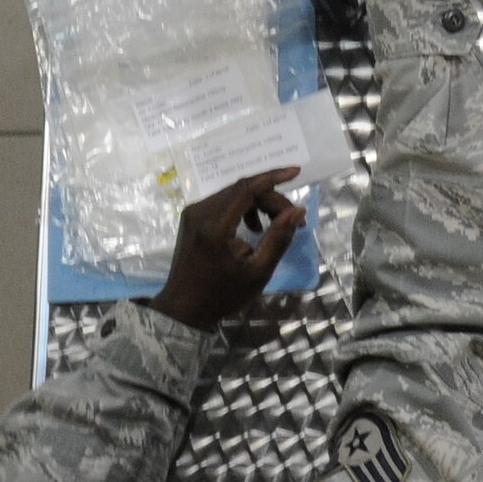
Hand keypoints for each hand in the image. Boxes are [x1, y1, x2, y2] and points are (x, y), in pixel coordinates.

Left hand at [149, 169, 305, 332]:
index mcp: (214, 227)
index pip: (246, 189)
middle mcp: (200, 213)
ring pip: (234, 194)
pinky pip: (224, 202)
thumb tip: (298, 210)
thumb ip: (279, 238)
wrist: (184, 309)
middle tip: (293, 220)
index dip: (273, 177)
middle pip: (243, 190)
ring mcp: (193, 213)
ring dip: (259, 203)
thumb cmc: (222, 294)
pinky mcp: (192, 217)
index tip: (297, 172)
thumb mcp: (258, 271)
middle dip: (272, 199)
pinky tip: (254, 228)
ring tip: (276, 224)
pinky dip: (244, 208)